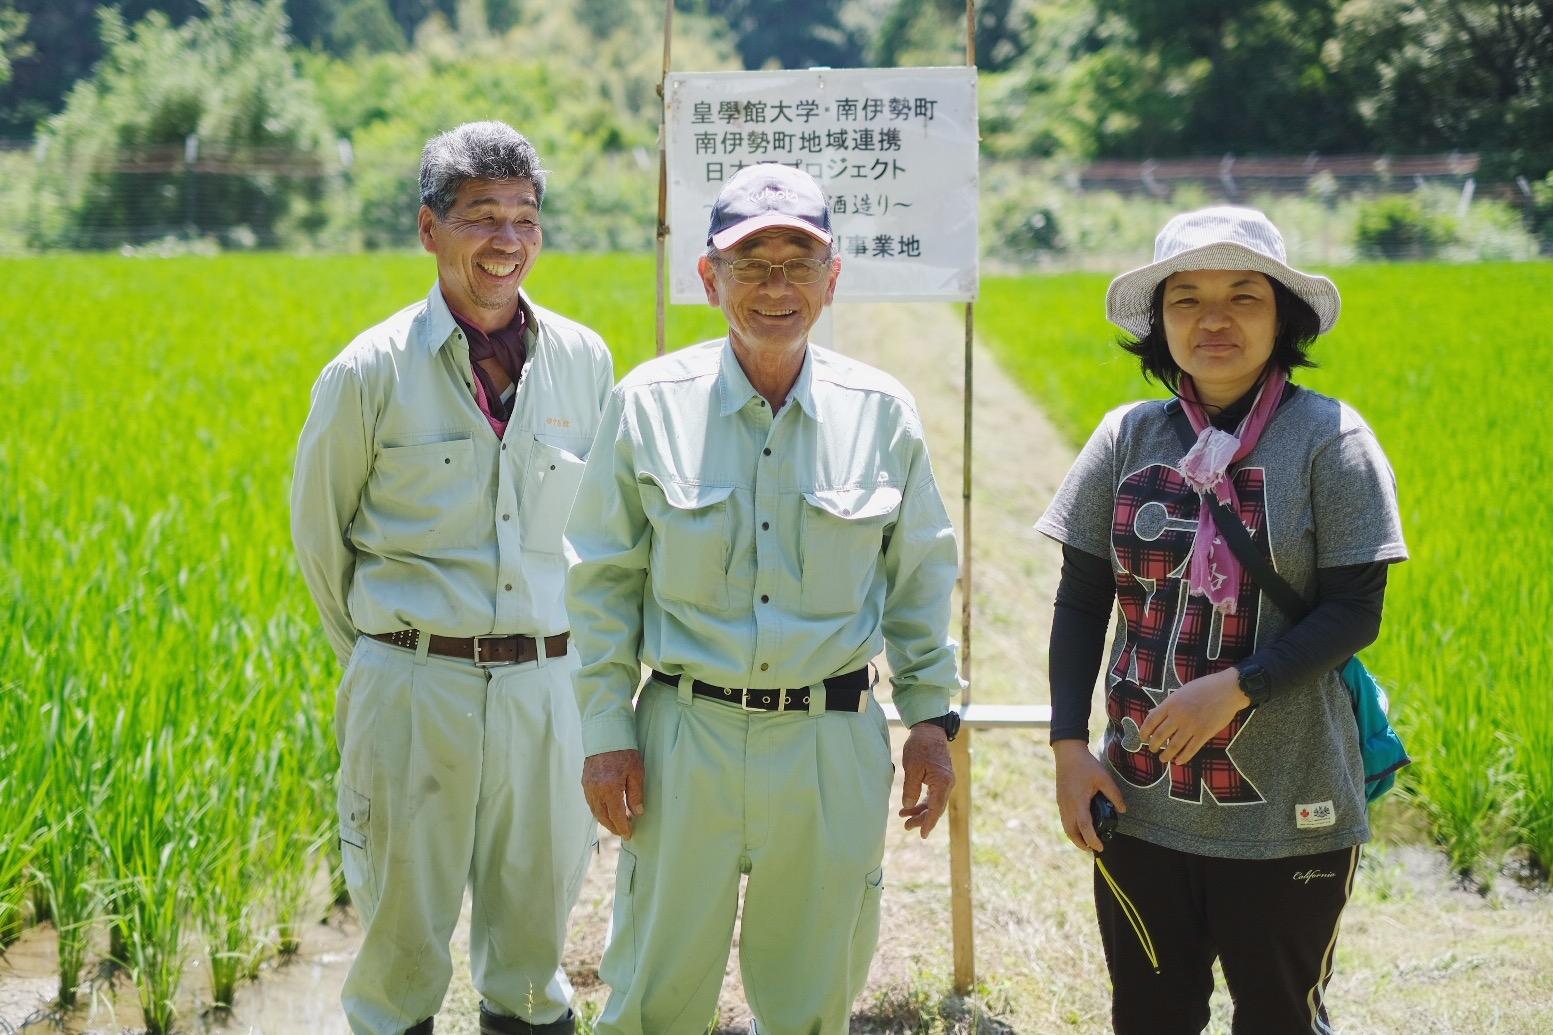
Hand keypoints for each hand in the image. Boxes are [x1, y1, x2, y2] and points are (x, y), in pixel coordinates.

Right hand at [581, 748, 644, 838]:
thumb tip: (637, 813)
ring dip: (605, 820)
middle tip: (623, 831)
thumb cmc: (624, 751)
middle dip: (613, 827)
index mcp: (610, 789)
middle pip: (603, 817)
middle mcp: (596, 791)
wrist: (606, 734)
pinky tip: (606, 810)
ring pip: (595, 811)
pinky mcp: (585, 782)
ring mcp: (588, 787)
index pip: (616, 816)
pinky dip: (598, 810)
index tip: (629, 835)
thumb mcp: (636, 772)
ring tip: (616, 823)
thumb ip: (636, 794)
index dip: (623, 827)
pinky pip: (590, 802)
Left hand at [898, 723, 954, 837]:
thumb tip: (908, 807)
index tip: (922, 835)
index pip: (935, 808)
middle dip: (921, 819)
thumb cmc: (920, 746)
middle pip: (936, 808)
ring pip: (934, 802)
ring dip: (921, 811)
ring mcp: (946, 781)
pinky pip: (934, 795)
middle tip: (906, 826)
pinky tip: (911, 806)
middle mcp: (948, 783)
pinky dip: (923, 801)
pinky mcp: (942, 778)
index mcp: (942, 782)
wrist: (930, 729)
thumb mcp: (912, 768)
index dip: (928, 822)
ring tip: (904, 817)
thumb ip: (910, 789)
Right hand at [1053, 739, 1126, 852]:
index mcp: (1078, 802)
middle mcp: (1068, 806)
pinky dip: (1072, 828)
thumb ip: (1114, 795)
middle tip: (1094, 848)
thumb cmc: (1086, 765)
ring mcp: (1062, 803)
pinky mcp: (1060, 800)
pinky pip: (1065, 819)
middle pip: (1071, 832)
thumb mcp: (1104, 778)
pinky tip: (1080, 826)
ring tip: (1088, 841)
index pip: (1085, 827)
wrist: (1067, 753)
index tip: (1100, 848)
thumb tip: (1123, 810)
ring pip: (1066, 827)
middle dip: (1081, 844)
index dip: (1092, 840)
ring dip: (1076, 837)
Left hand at [1137, 667, 1251, 767]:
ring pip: (1173, 746)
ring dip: (1166, 755)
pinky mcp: (1204, 734)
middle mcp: (1178, 716)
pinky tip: (1178, 761)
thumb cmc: (1204, 687)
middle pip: (1159, 736)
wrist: (1227, 690)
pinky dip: (1183, 757)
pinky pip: (1191, 749)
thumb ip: (1167, 704)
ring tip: (1162, 759)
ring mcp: (1191, 726)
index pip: (1151, 721)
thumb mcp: (1181, 692)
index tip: (1143, 738)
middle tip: (1152, 749)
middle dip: (1153, 746)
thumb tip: (1151, 712)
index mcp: (1170, 704)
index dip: (1144, 732)